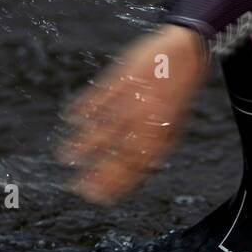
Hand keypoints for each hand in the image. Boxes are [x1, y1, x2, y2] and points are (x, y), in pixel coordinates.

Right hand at [56, 25, 207, 203]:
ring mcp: (134, 100)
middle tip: (79, 188)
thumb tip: (145, 168)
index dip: (119, 185)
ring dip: (83, 144)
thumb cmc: (176, 91)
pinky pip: (101, 96)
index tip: (101, 198)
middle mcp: (147, 121)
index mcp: (161, 134)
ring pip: (105, 128)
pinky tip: (70, 117)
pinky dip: (85, 107)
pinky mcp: (124, 78)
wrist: (186, 52)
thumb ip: (158, 145)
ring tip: (65, 157)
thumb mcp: (174, 122)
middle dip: (98, 174)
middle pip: (120, 154)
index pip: (138, 167)